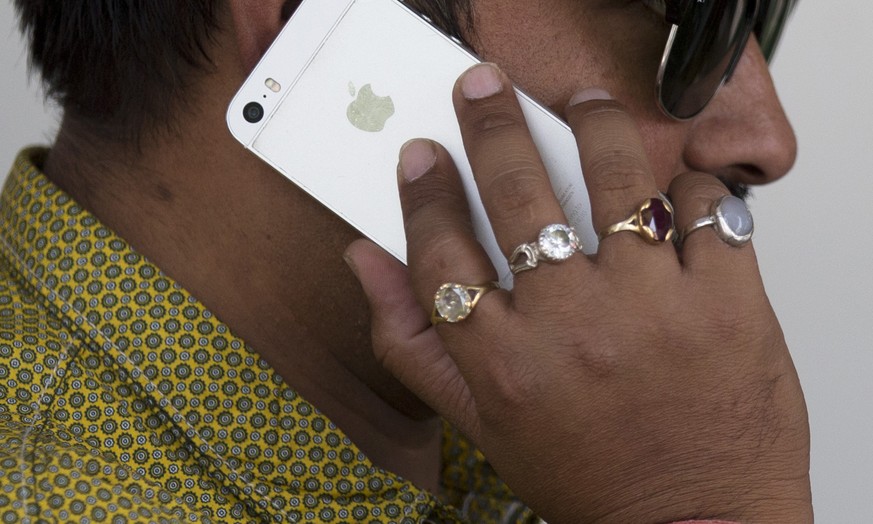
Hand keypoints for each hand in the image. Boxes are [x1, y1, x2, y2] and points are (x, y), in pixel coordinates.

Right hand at [345, 63, 810, 523]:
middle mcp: (572, 326)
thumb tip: (364, 260)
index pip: (443, 249)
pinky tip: (674, 192)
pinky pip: (708, 210)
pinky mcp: (728, 304)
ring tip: (581, 103)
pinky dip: (691, 187)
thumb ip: (411, 342)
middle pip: (517, 196)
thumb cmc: (585, 477)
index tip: (422, 155)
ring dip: (592, 125)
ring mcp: (653, 309)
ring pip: (615, 178)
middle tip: (482, 90)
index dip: (426, 190)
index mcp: (503, 361)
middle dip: (491, 127)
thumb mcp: (479, 424)